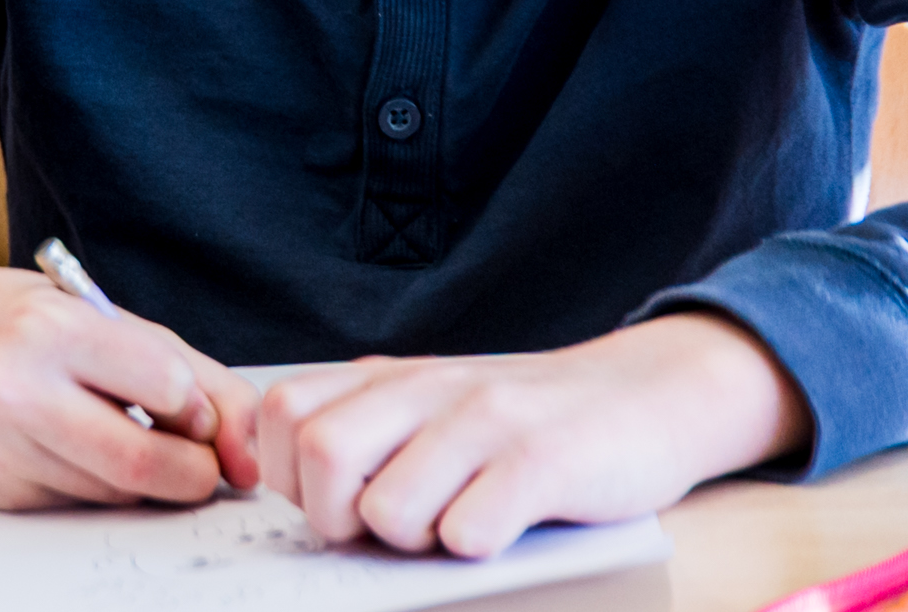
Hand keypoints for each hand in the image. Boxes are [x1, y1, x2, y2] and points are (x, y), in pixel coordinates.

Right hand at [0, 247, 260, 508]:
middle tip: (190, 456)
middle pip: (148, 466)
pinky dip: (92, 486)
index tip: (183, 402)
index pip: (170, 389)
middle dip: (191, 471)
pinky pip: (77, 506)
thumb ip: (196, 378)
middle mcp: (13, 388)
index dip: (194, 406)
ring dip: (139, 479)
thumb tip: (249, 460)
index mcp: (49, 328)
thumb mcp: (104, 320)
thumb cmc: (18, 323)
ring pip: (117, 495)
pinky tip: (65, 446)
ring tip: (112, 432)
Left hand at [256, 315, 809, 558]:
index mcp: (388, 378)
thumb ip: (371, 428)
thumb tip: (298, 491)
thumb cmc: (527, 420)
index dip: (286, 471)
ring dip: (409, 541)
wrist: (647, 394)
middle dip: (334, 518)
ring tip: (447, 531)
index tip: (328, 501)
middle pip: (320, 456)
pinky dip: (473, 547)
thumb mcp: (433, 404)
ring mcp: (485, 423)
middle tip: (381, 533)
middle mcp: (427, 390)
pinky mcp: (544, 463)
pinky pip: (473, 528)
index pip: (279, 413)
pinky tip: (497, 534)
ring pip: (388, 506)